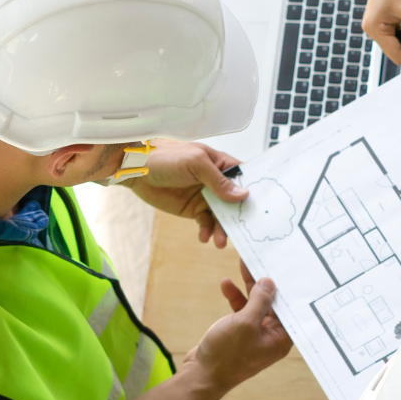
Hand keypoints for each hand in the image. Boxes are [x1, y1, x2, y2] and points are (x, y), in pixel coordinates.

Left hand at [124, 141, 245, 247]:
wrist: (136, 169)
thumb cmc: (165, 157)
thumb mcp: (195, 164)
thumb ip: (219, 180)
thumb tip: (243, 195)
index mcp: (222, 165)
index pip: (245, 178)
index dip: (255, 192)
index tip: (264, 209)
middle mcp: (218, 182)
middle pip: (236, 202)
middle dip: (241, 218)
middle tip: (244, 234)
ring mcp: (206, 197)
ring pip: (222, 216)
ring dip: (223, 229)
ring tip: (219, 242)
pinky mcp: (194, 209)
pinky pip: (206, 223)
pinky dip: (207, 231)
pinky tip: (204, 237)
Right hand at [183, 274, 291, 393]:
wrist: (200, 375)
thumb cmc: (226, 355)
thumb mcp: (245, 323)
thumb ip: (259, 301)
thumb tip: (269, 283)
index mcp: (281, 339)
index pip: (290, 308)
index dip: (287, 288)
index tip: (284, 268)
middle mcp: (271, 337)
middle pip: (273, 304)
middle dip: (265, 284)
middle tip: (260, 261)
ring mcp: (255, 335)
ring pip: (256, 305)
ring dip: (248, 288)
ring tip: (242, 266)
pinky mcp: (239, 334)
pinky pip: (241, 311)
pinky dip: (235, 298)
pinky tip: (226, 285)